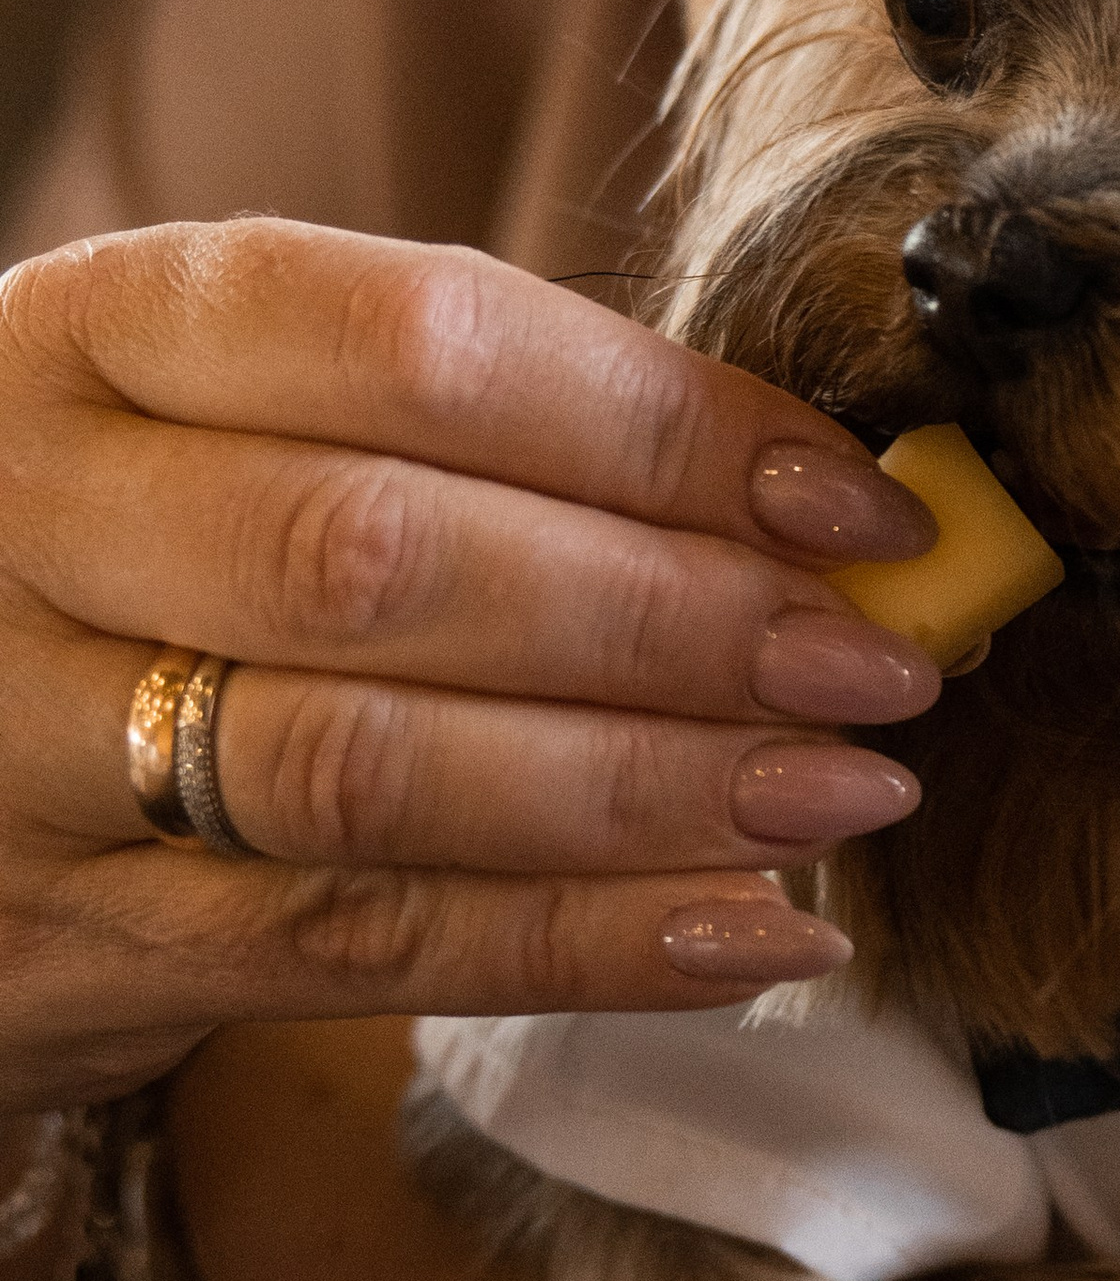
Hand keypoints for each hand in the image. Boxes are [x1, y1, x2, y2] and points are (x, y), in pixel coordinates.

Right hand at [0, 218, 939, 1108]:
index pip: (406, 340)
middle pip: (383, 555)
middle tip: (874, 664)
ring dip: (646, 786)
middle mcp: (27, 517)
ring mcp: (22, 743)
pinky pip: (363, 946)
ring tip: (839, 791)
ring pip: (369, 767)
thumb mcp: (233, 430)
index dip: (659, 423)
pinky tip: (754, 931)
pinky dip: (586, 944)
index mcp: (93, 333)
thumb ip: (474, 440)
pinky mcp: (78, 942)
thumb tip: (812, 507)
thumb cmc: (141, 560)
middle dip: (670, 614)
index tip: (850, 504)